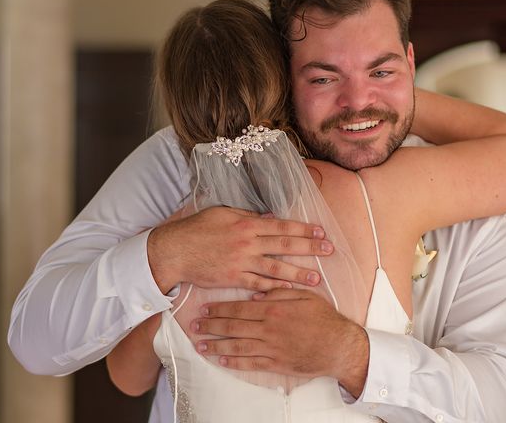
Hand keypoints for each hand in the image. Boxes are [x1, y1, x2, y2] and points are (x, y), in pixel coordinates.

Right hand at [147, 206, 331, 293]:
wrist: (176, 250)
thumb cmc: (198, 228)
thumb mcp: (223, 213)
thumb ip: (247, 216)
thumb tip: (269, 217)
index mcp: (246, 224)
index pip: (281, 226)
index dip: (303, 229)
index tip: (320, 231)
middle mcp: (248, 243)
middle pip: (285, 246)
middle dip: (309, 248)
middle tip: (329, 251)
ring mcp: (241, 262)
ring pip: (276, 268)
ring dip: (298, 273)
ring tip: (316, 279)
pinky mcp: (233, 279)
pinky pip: (258, 284)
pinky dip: (274, 288)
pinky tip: (288, 292)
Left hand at [192, 288, 368, 396]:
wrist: (339, 347)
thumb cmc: (324, 318)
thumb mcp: (304, 296)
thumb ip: (279, 292)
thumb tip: (257, 293)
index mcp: (273, 309)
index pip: (239, 308)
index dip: (219, 309)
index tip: (204, 308)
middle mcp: (268, 329)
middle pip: (232, 327)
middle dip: (211, 326)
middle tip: (194, 325)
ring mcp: (271, 348)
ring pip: (237, 346)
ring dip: (216, 345)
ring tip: (200, 344)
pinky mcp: (276, 364)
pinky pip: (250, 364)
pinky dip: (234, 362)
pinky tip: (221, 361)